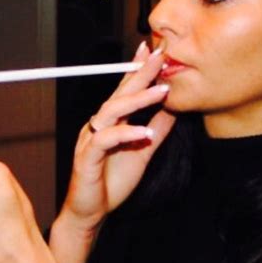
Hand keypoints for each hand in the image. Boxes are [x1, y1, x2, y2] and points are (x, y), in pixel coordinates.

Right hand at [54, 42, 175, 247]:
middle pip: (120, 94)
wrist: (91, 212)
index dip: (138, 70)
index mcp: (111, 122)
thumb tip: (175, 109)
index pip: (125, 91)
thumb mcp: (143, 152)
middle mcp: (99, 125)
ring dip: (137, 100)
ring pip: (112, 111)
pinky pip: (105, 140)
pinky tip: (145, 133)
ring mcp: (91, 139)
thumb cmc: (112, 180)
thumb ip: (157, 130)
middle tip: (158, 56)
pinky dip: (125, 134)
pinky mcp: (87, 157)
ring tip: (162, 91)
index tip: (152, 50)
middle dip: (139, 73)